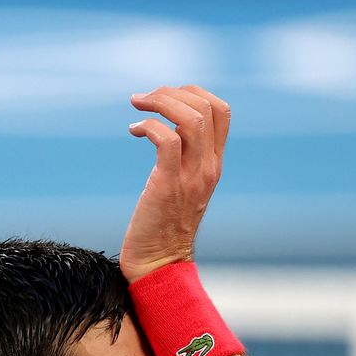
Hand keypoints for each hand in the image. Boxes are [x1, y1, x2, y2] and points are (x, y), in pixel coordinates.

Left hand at [119, 86, 229, 283]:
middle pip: (205, 108)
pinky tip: (134, 130)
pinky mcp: (167, 185)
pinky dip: (148, 125)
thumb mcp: (182, 187)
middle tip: (144, 98)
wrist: (159, 263)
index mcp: (214, 165)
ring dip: (160, 102)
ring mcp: (191, 177)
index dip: (194, 92)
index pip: (222, 112)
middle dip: (171, 92)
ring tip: (138, 105)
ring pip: (190, 118)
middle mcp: (208, 168)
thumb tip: (164, 128)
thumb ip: (182, 159)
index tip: (166, 97)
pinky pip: (165, 139)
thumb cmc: (163, 226)